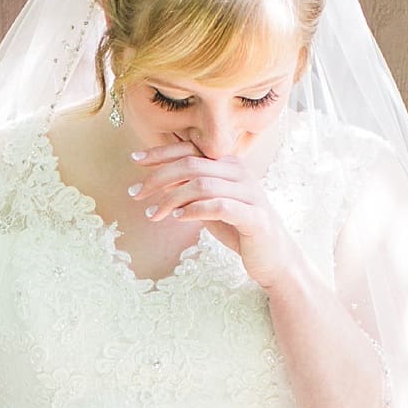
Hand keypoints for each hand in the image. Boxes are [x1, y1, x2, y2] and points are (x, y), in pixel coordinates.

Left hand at [128, 141, 295, 292]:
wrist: (272, 257)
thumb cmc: (238, 229)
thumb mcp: (210, 204)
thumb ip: (190, 189)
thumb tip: (158, 178)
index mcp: (229, 165)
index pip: (191, 150)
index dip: (160, 153)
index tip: (134, 160)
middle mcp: (240, 173)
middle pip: (192, 164)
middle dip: (158, 177)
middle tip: (136, 193)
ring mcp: (250, 194)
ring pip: (202, 184)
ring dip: (171, 198)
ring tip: (152, 214)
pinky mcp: (255, 217)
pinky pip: (219, 206)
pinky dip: (194, 210)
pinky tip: (177, 218)